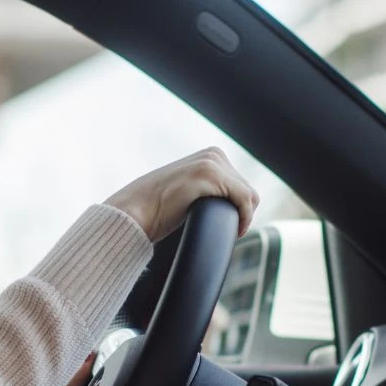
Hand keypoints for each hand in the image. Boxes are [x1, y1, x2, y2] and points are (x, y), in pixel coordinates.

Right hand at [104, 147, 259, 242]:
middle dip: (242, 212)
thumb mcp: (188, 191)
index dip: (241, 208)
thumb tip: (223, 205)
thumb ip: (205, 189)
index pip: (242, 184)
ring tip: (231, 231)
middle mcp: (213, 155)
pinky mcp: (209, 175)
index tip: (232, 225)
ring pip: (248, 195)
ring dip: (244, 216)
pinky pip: (243, 199)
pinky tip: (235, 230)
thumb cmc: (158, 209)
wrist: (136, 212)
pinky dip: (244, 217)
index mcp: (210, 156)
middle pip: (247, 189)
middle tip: (230, 230)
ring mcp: (211, 163)